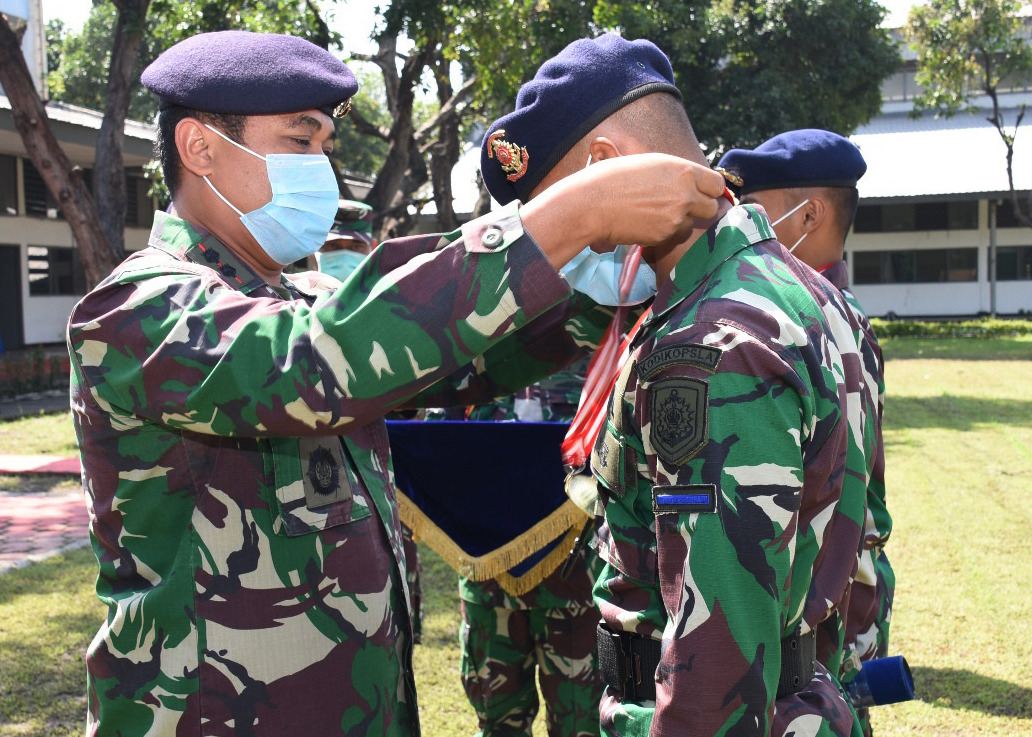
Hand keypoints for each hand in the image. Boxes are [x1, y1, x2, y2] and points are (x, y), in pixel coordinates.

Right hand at [522, 153, 725, 267]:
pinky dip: (663, 232)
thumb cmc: (613, 178)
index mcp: (683, 171)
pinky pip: (672, 236)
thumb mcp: (649, 164)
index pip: (716, 183)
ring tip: (655, 214)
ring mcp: (676, 218)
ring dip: (679, 222)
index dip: (709, 189)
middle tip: (683, 207)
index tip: (702, 192)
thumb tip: (688, 180)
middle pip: (712, 208)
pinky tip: (644, 223)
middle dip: (700, 208)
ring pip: (691, 225)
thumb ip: (674, 173)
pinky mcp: (663, 236)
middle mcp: (685, 195)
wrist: (592, 204)